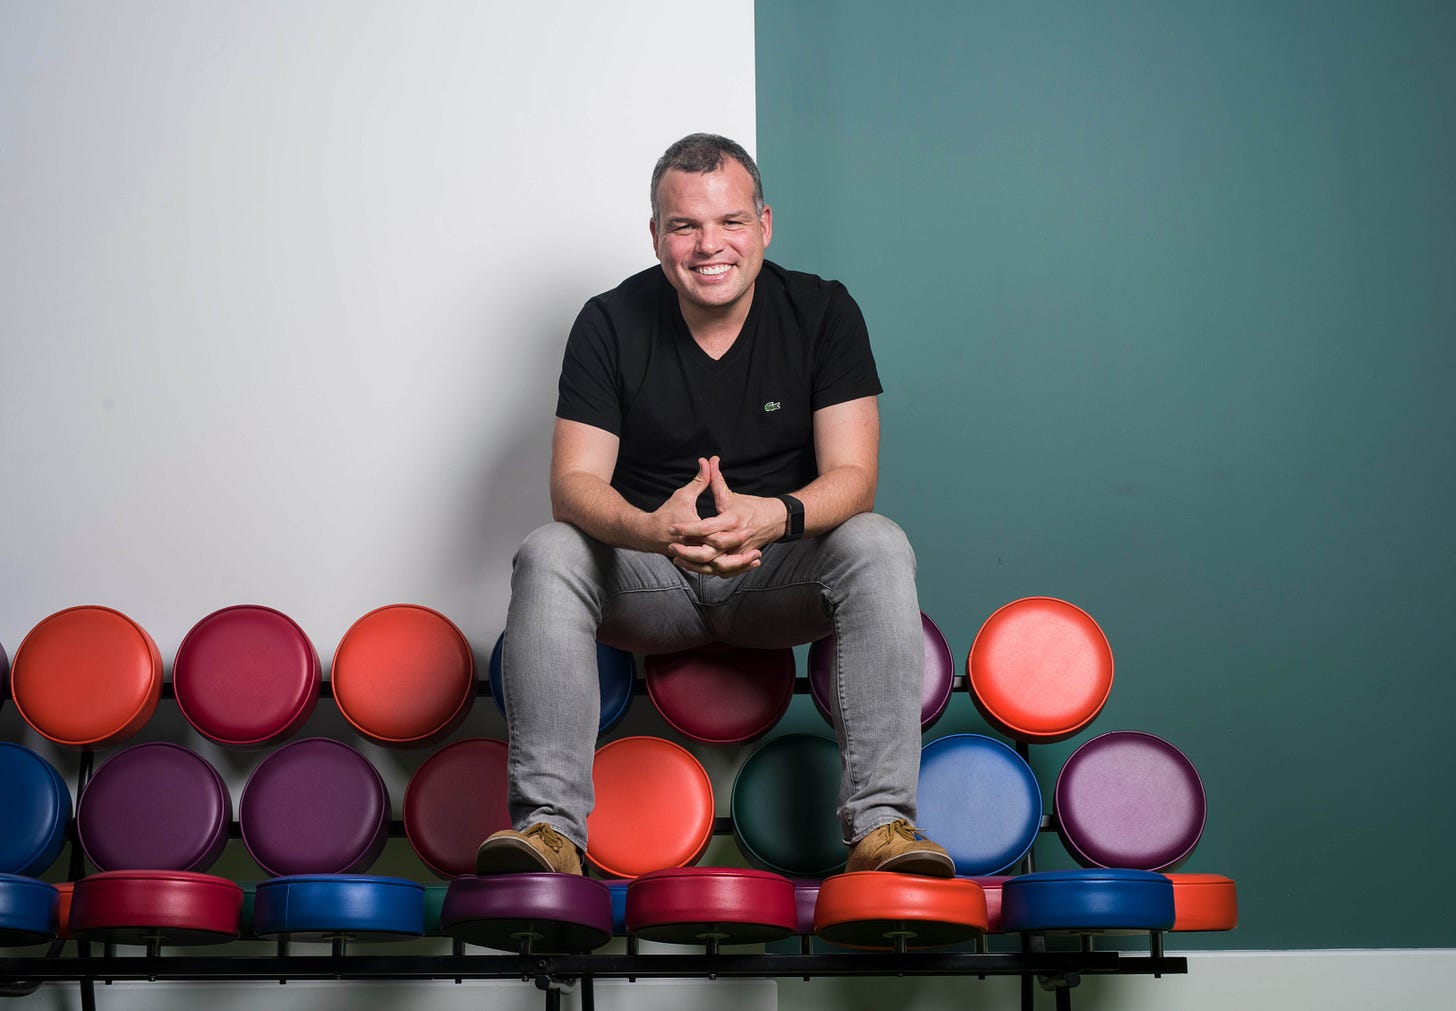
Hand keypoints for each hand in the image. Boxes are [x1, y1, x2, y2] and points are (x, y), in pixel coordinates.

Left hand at [667, 457, 786, 576]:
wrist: (776, 520)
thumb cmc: (752, 506)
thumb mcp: (731, 494)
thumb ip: (715, 479)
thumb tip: (707, 460)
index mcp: (732, 520)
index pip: (706, 527)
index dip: (689, 528)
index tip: (674, 527)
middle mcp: (735, 539)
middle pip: (709, 552)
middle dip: (688, 551)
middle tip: (672, 546)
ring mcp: (738, 552)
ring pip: (713, 565)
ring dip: (694, 564)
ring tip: (678, 558)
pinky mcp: (739, 559)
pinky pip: (722, 570)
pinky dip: (707, 570)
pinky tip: (692, 567)